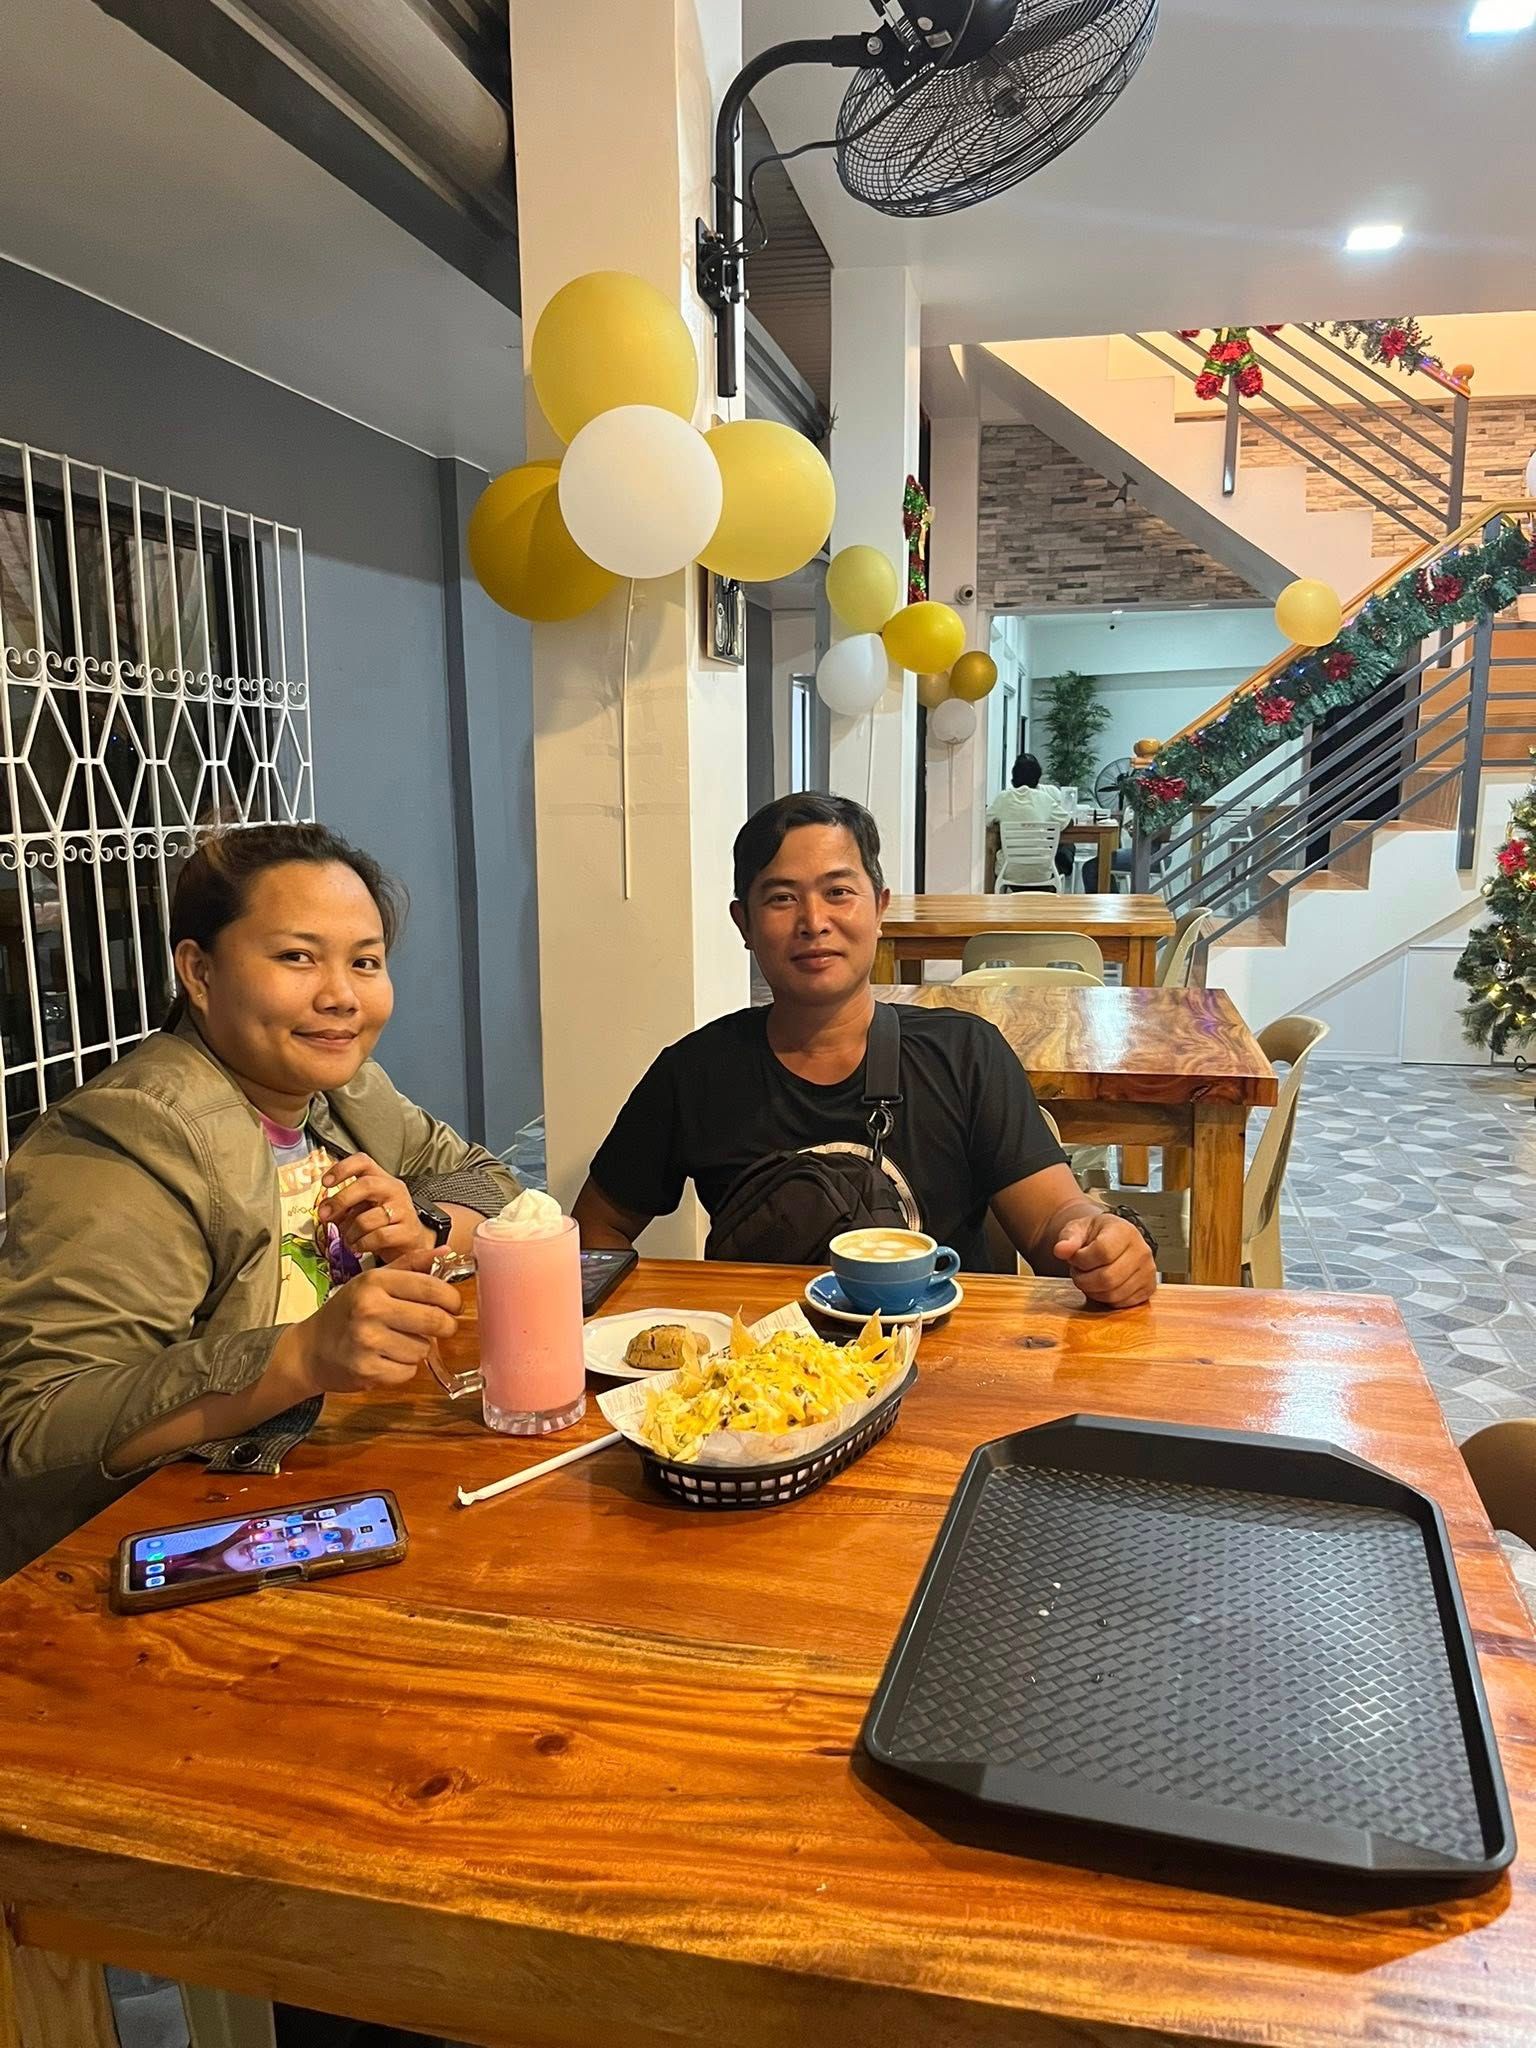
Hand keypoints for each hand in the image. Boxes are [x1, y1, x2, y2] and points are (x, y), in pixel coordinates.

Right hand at [284, 1251, 462, 1396]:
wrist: (310, 1349)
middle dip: (446, 1326)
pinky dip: (404, 1368)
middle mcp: (370, 1308)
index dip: (452, 1299)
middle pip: (434, 1320)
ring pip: (424, 1349)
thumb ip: (411, 1265)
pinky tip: (388, 1358)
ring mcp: (367, 1341)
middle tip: (442, 1326)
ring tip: (399, 1342)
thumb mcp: (374, 1280)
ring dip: (419, 1348)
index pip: (432, 1287)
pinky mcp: (366, 1370)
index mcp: (375, 1282)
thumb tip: (447, 1252)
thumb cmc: (347, 1311)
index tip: (454, 1305)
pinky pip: (408, 1371)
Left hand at [318, 1153, 432, 1262]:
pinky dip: (362, 1244)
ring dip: (350, 1233)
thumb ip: (343, 1207)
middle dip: (341, 1201)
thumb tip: (325, 1209)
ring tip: (350, 1239)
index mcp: (381, 1180)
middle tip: (325, 1215)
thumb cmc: (384, 1225)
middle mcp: (394, 1190)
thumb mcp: (362, 1210)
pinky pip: (378, 1237)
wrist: (412, 1244)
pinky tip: (360, 1246)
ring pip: (367, 1219)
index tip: (326, 1182)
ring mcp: (403, 1210)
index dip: (342, 1168)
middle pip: (366, 1185)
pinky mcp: (407, 1231)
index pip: (363, 1162)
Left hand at [1053, 1210, 1156, 1308]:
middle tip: (1079, 1271)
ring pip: (1114, 1294)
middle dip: (1084, 1279)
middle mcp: (1141, 1251)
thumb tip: (1061, 1250)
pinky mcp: (1148, 1288)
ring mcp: (1148, 1271)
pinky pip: (1122, 1303)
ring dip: (1093, 1290)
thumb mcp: (1077, 1229)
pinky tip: (1101, 1286)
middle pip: (1108, 1278)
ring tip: (1089, 1277)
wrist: (1111, 1239)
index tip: (1076, 1257)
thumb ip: (1068, 1238)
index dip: (1082, 1259)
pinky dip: (1105, 1299)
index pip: (1102, 1252)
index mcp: (1124, 1231)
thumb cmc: (1095, 1235)